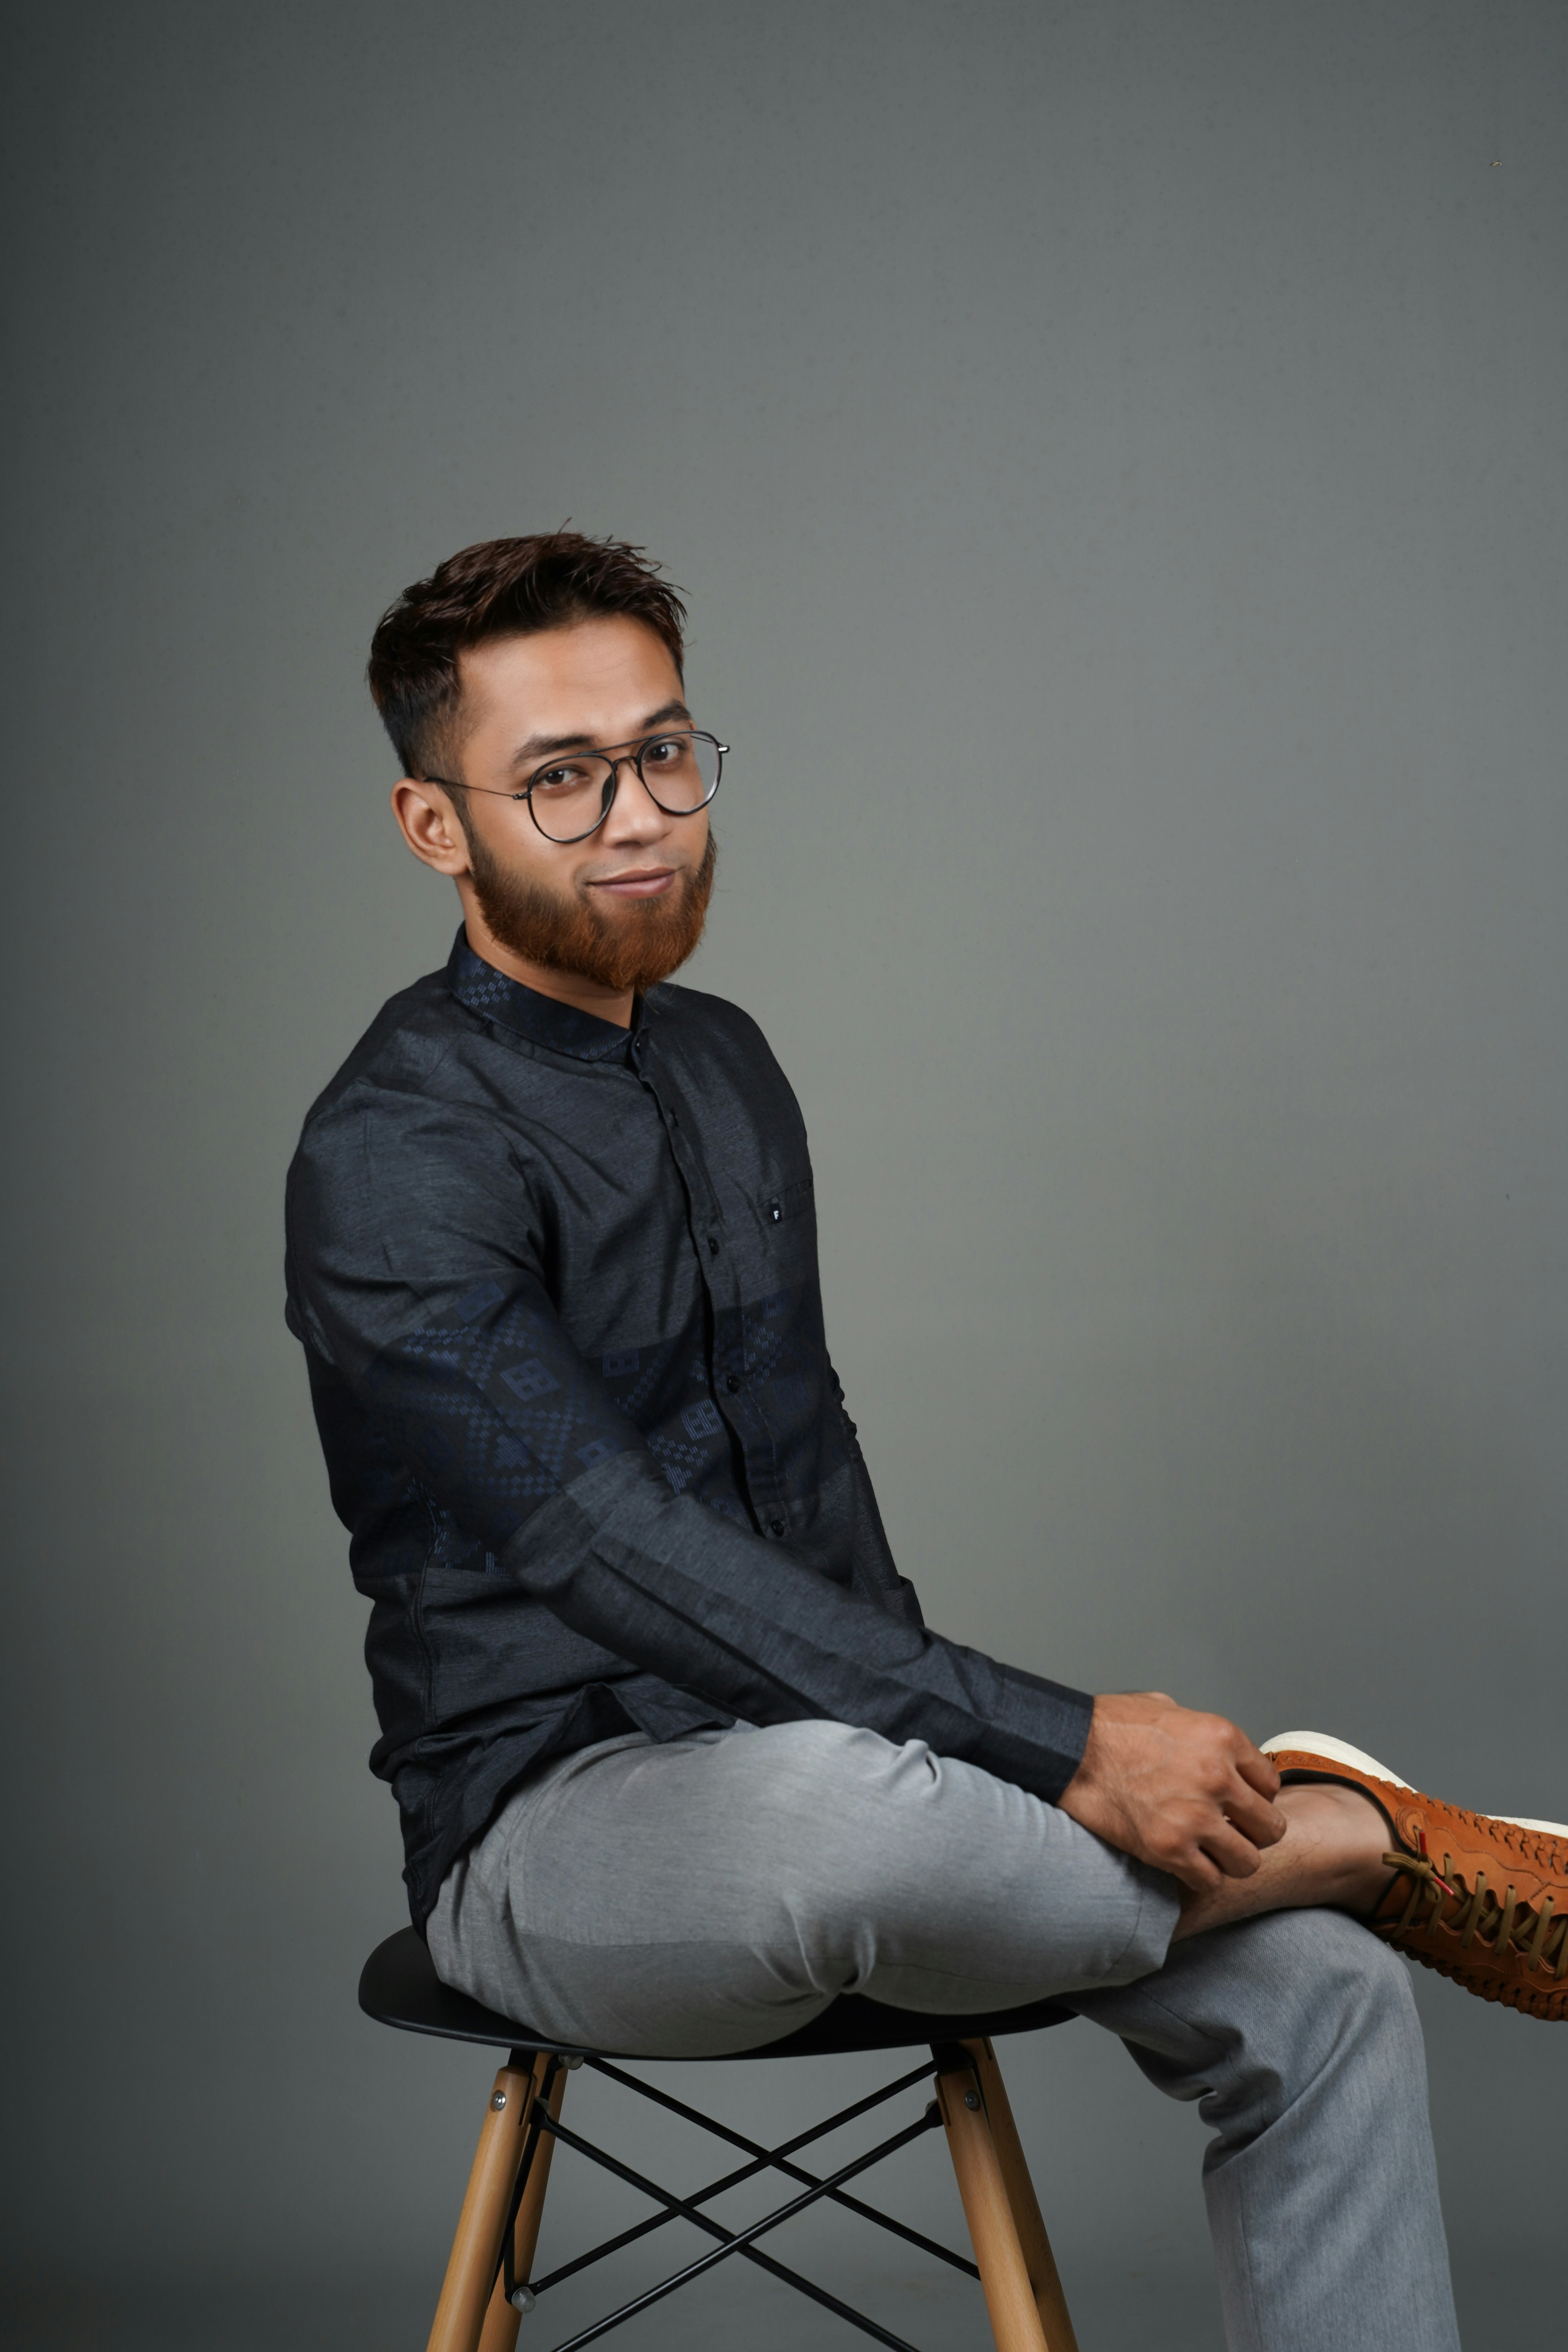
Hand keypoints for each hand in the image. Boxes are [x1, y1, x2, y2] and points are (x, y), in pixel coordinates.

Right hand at [1057, 1692, 1285, 1891]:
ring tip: (1211, 1854)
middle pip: (1269, 1827)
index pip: (1270, 1784)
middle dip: (1252, 1834)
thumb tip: (1210, 1749)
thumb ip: (1199, 1732)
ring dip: (1230, 1860)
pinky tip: (1184, 1863)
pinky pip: (1210, 1880)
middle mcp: (1217, 1778)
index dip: (1256, 1798)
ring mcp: (1195, 1816)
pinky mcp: (1168, 1848)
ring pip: (1247, 1862)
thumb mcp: (1167, 1709)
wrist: (1068, 1749)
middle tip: (1230, 1833)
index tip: (1239, 1805)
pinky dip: (1200, 1877)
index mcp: (1222, 1738)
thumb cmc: (1110, 1726)